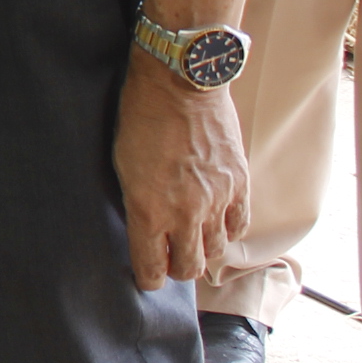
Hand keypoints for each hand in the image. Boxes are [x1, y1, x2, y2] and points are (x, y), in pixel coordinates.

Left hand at [115, 55, 248, 290]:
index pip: (151, 267)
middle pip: (188, 267)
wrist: (181, 82)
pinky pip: (238, 226)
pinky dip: (227, 232)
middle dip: (176, 270)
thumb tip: (145, 224)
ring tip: (193, 244)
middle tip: (170, 262)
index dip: (149, 279)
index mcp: (149, 209)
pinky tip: (217, 227)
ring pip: (215, 251)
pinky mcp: (239, 184)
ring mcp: (217, 200)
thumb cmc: (140, 117)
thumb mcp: (122, 163)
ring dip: (202, 252)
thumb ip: (137, 200)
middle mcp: (186, 213)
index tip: (147, 280)